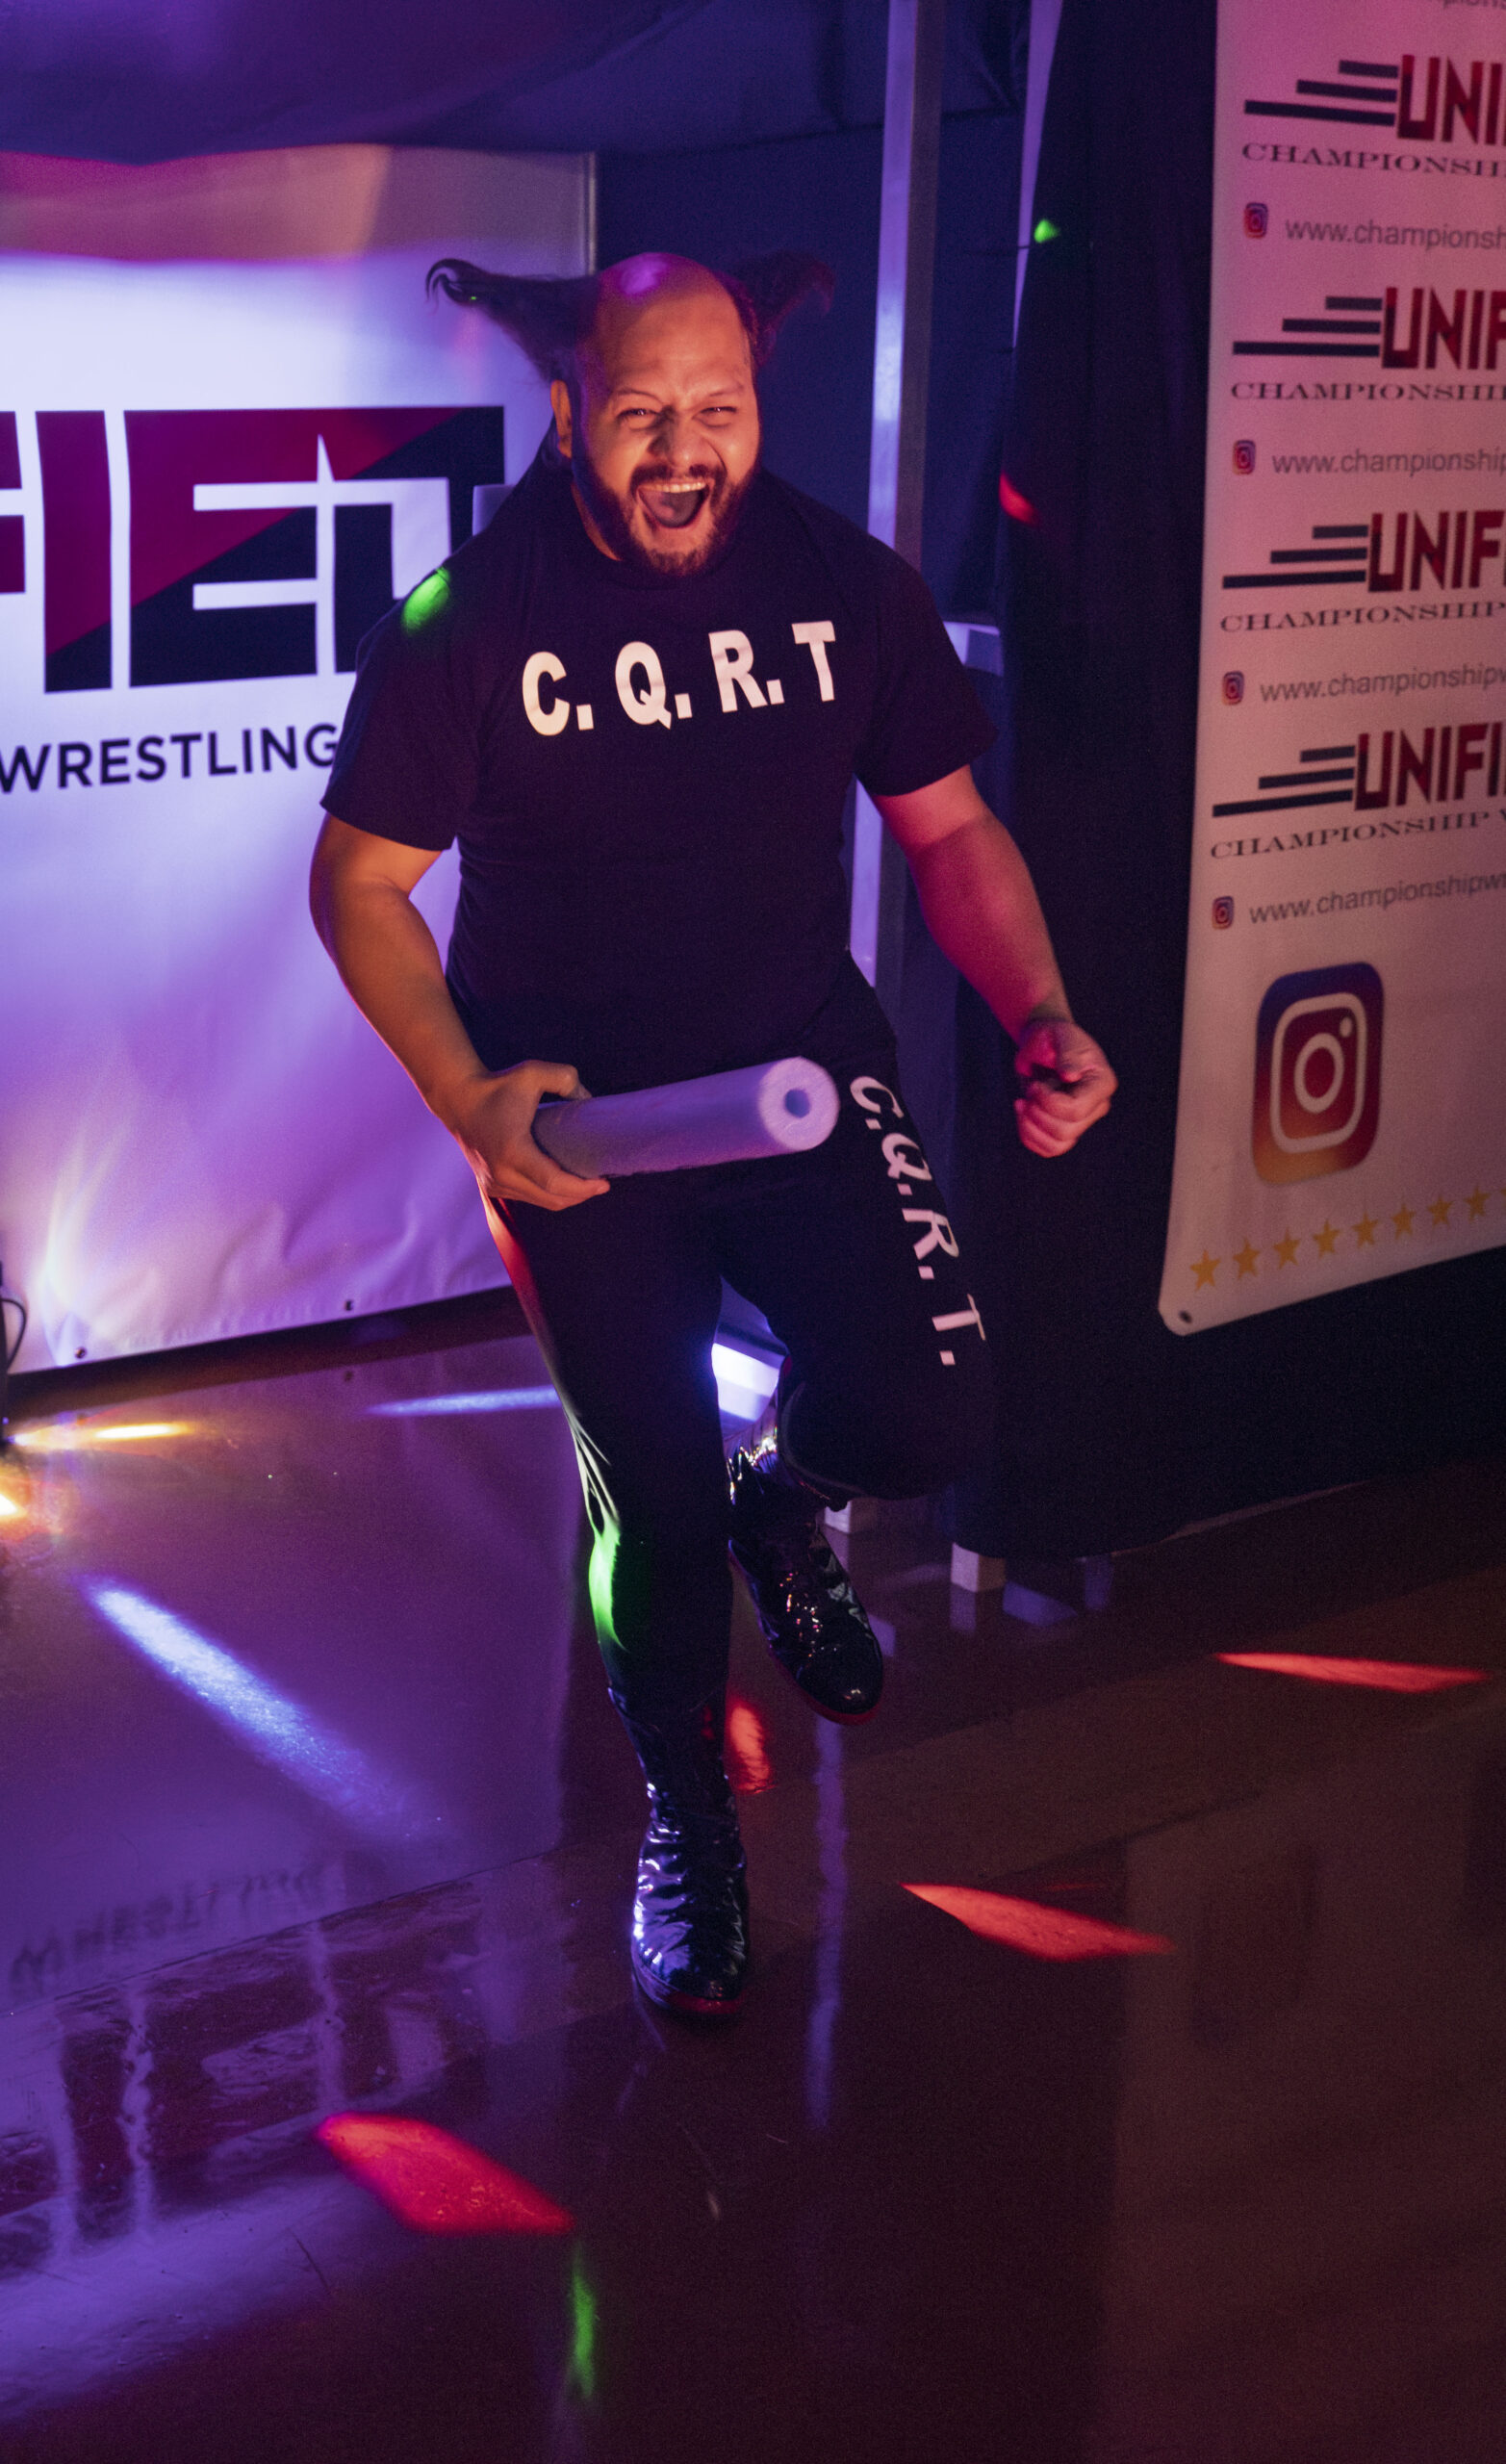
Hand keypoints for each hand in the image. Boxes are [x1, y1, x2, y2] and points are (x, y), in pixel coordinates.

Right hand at [450, 1059, 609, 1212]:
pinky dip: (547, 1195)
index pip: (554, 1183)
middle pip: (551, 1199)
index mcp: (513, 1152)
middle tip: (601, 1183)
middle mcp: (501, 1174)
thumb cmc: (496, 1086)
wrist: (458, 1099)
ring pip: (540, 1202)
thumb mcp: (532, 1072)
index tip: (604, 1182)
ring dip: (565, 1198)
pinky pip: (526, 1198)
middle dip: (580, 1195)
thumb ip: (566, 1078)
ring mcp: (494, 1183)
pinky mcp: (491, 1186)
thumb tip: (588, 1099)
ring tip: (586, 1184)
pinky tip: (562, 1185)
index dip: (583, 1188)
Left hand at [1013, 1017, 1115, 1157]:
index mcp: (1101, 1084)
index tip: (1036, 1085)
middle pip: (1065, 1131)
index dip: (1048, 1102)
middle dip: (1037, 1114)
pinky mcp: (1064, 1128)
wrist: (1043, 1045)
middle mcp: (1096, 1106)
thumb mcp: (1061, 1035)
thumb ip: (1068, 1053)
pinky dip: (1029, 1136)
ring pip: (1057, 1145)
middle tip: (1029, 1091)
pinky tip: (1022, 1113)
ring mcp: (1081, 1120)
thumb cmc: (1053, 1036)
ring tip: (1021, 1104)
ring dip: (1031, 1128)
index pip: (1075, 1110)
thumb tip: (1071, 1075)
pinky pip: (1048, 1148)